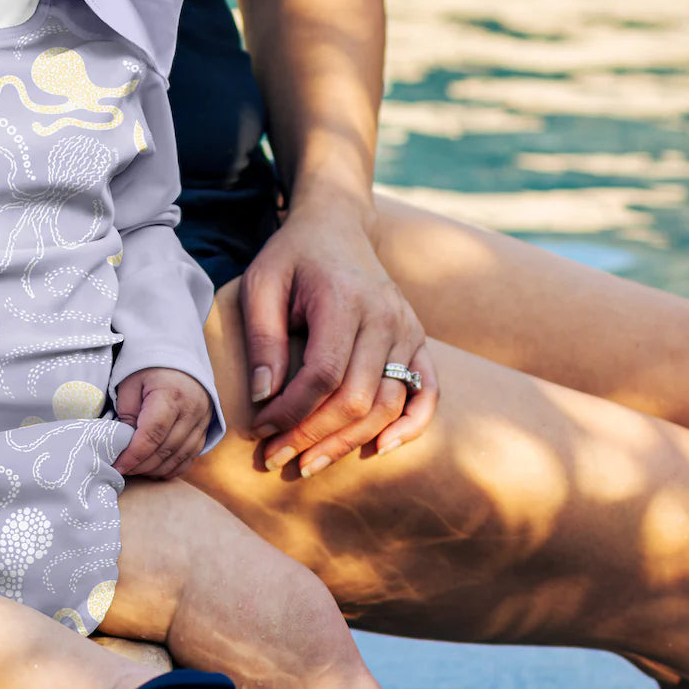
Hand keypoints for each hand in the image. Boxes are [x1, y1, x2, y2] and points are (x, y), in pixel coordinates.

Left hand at [110, 367, 211, 479]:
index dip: (133, 455)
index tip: (117, 466)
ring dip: (156, 469)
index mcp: (170, 394)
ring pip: (179, 457)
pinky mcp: (205, 427)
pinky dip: (173, 467)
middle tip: (122, 470)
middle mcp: (191, 409)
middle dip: (141, 465)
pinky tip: (156, 469)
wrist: (179, 356)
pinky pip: (191, 456)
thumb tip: (124, 443)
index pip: (152, 434)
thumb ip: (126, 413)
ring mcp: (202, 420)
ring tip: (136, 470)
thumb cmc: (150, 368)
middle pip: (165, 449)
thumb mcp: (131, 383)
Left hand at [241, 197, 438, 474]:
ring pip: (389, 403)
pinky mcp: (417, 339)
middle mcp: (384, 316)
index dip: (292, 411)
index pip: (323, 374)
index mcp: (342, 300)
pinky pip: (427, 391)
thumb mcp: (261, 284)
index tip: (260, 429)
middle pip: (357, 397)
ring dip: (350, 441)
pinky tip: (381, 448)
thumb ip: (263, 338)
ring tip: (310, 462)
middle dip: (314, 436)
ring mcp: (407, 328)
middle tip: (277, 458)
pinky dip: (411, 425)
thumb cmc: (292, 257)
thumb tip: (263, 396)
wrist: (336, 226)